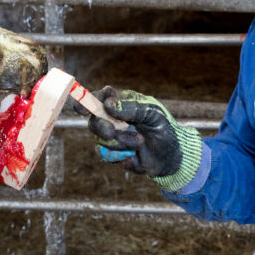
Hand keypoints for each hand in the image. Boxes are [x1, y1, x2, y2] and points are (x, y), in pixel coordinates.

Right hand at [75, 86, 202, 191]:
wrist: (172, 155)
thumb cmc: (163, 126)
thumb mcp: (152, 112)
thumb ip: (131, 107)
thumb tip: (108, 104)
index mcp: (120, 103)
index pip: (98, 98)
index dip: (86, 101)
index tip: (83, 109)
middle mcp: (112, 119)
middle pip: (93, 121)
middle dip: (101, 126)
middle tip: (111, 131)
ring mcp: (112, 137)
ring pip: (100, 140)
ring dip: (120, 142)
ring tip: (140, 141)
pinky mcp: (114, 154)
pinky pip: (106, 155)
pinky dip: (121, 156)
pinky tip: (134, 155)